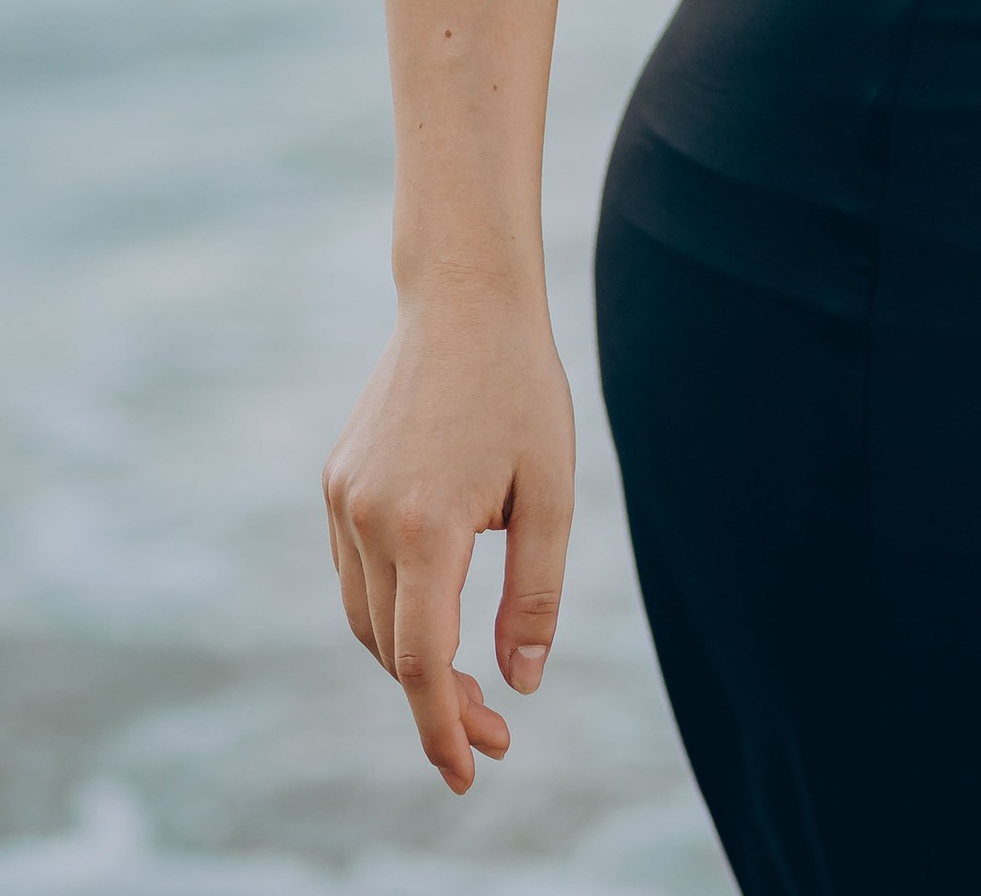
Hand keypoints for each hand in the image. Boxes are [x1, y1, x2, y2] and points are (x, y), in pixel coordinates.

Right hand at [323, 299, 574, 793]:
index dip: (443, 727)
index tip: (470, 773)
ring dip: (410, 662)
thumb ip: (536, 591)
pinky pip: (355, 574)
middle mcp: (367, 519)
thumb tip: (519, 682)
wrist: (464, 299)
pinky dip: (389, 612)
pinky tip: (435, 613)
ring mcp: (343, 499)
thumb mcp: (551, 490)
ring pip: (365, 618)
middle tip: (495, 732)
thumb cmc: (521, 389)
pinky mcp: (337, 482)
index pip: (423, 661)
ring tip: (470, 686)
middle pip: (392, 649)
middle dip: (440, 702)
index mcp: (424, 526)